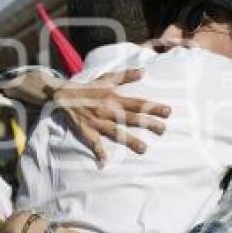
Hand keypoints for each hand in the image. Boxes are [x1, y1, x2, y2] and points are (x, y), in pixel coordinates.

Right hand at [52, 69, 170, 160]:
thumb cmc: (89, 87)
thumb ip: (126, 76)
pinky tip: (105, 161)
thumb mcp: (107, 78)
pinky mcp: (87, 130)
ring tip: (144, 149)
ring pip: (116, 132)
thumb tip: (143, 72)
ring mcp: (97, 121)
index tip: (168, 112)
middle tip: (163, 130)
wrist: (63, 94)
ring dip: (129, 141)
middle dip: (147, 124)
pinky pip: (93, 142)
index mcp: (114, 98)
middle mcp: (108, 110)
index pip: (137, 103)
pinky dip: (98, 151)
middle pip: (131, 118)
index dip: (153, 107)